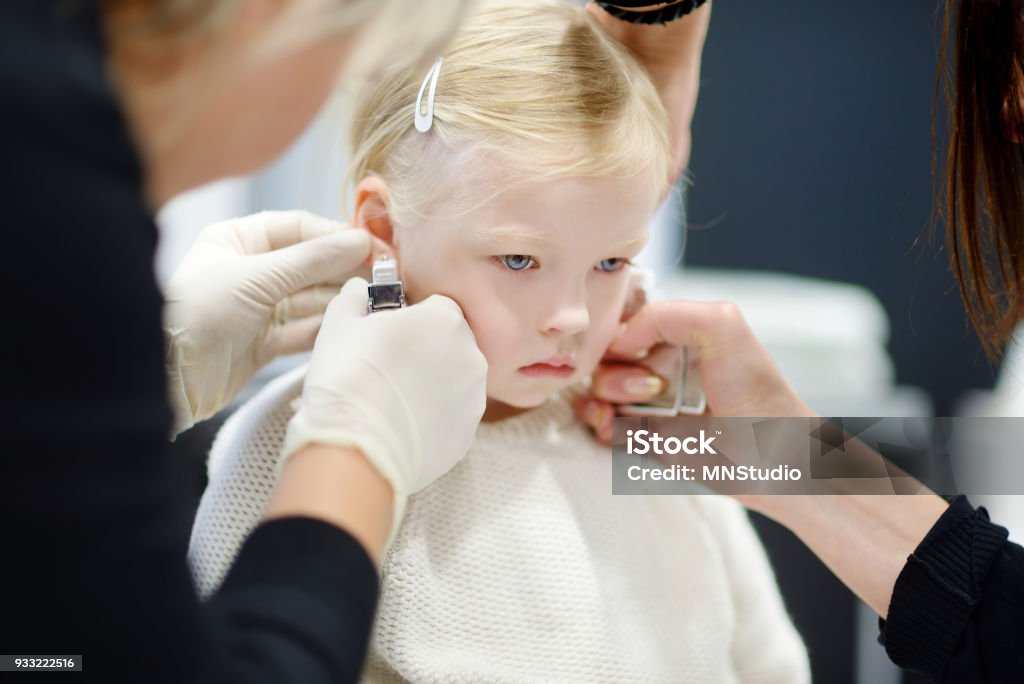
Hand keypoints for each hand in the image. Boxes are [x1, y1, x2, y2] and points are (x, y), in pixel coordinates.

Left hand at [164, 211, 370, 433]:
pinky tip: (350, 327)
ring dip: (339, 300)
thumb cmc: (198, 313)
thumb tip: (360, 240)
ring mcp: (256, 309)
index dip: (336, 235)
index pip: (298, 228)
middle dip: (344, 270)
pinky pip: (303, 331)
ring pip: (310, 299)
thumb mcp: (256, 278)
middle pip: (309, 264)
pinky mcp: (263, 344)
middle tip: (383, 275)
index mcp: (237, 240)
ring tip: (373, 301)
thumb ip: (312, 260)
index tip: (372, 246)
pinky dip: (326, 329)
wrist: (165, 377)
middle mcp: (248, 270)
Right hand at [282, 278, 487, 532]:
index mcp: (446, 319)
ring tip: (392, 397)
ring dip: (431, 383)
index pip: (437, 306)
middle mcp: (471, 355)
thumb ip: (354, 297)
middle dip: (426, 350)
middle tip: (388, 364)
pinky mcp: (467, 434)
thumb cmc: (347, 377)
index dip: (412, 317)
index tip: (389, 331)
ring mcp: (473, 398)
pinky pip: (451, 415)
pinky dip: (433, 416)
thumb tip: (357, 289)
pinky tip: (401, 423)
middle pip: (451, 343)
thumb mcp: (340, 323)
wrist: (356, 449)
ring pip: (454, 380)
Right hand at [577, 300, 815, 442]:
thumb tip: (620, 339)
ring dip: (601, 399)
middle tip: (649, 387)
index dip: (613, 333)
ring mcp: (650, 402)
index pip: (624, 320)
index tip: (624, 349)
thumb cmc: (760, 395)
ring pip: (597, 391)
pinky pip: (603, 425)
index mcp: (677, 335)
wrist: (772, 461)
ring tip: (632, 409)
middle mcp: (660, 365)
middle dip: (613, 371)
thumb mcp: (722, 324)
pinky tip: (616, 428)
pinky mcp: (645, 437)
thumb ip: (666, 314)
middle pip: (604, 357)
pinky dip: (601, 425)